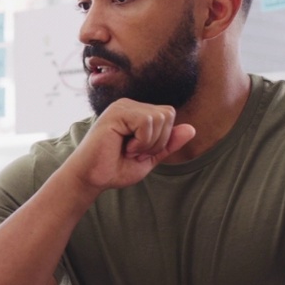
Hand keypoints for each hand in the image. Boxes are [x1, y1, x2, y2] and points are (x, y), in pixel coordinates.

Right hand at [63, 98, 195, 192]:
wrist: (91, 179)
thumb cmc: (114, 169)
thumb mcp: (150, 157)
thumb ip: (168, 143)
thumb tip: (192, 128)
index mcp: (137, 113)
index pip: (168, 115)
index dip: (162, 139)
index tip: (140, 152)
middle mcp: (129, 105)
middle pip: (168, 114)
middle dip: (157, 141)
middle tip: (134, 152)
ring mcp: (122, 106)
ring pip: (159, 118)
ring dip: (148, 143)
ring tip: (128, 150)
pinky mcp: (116, 113)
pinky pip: (146, 122)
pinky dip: (141, 141)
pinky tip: (124, 147)